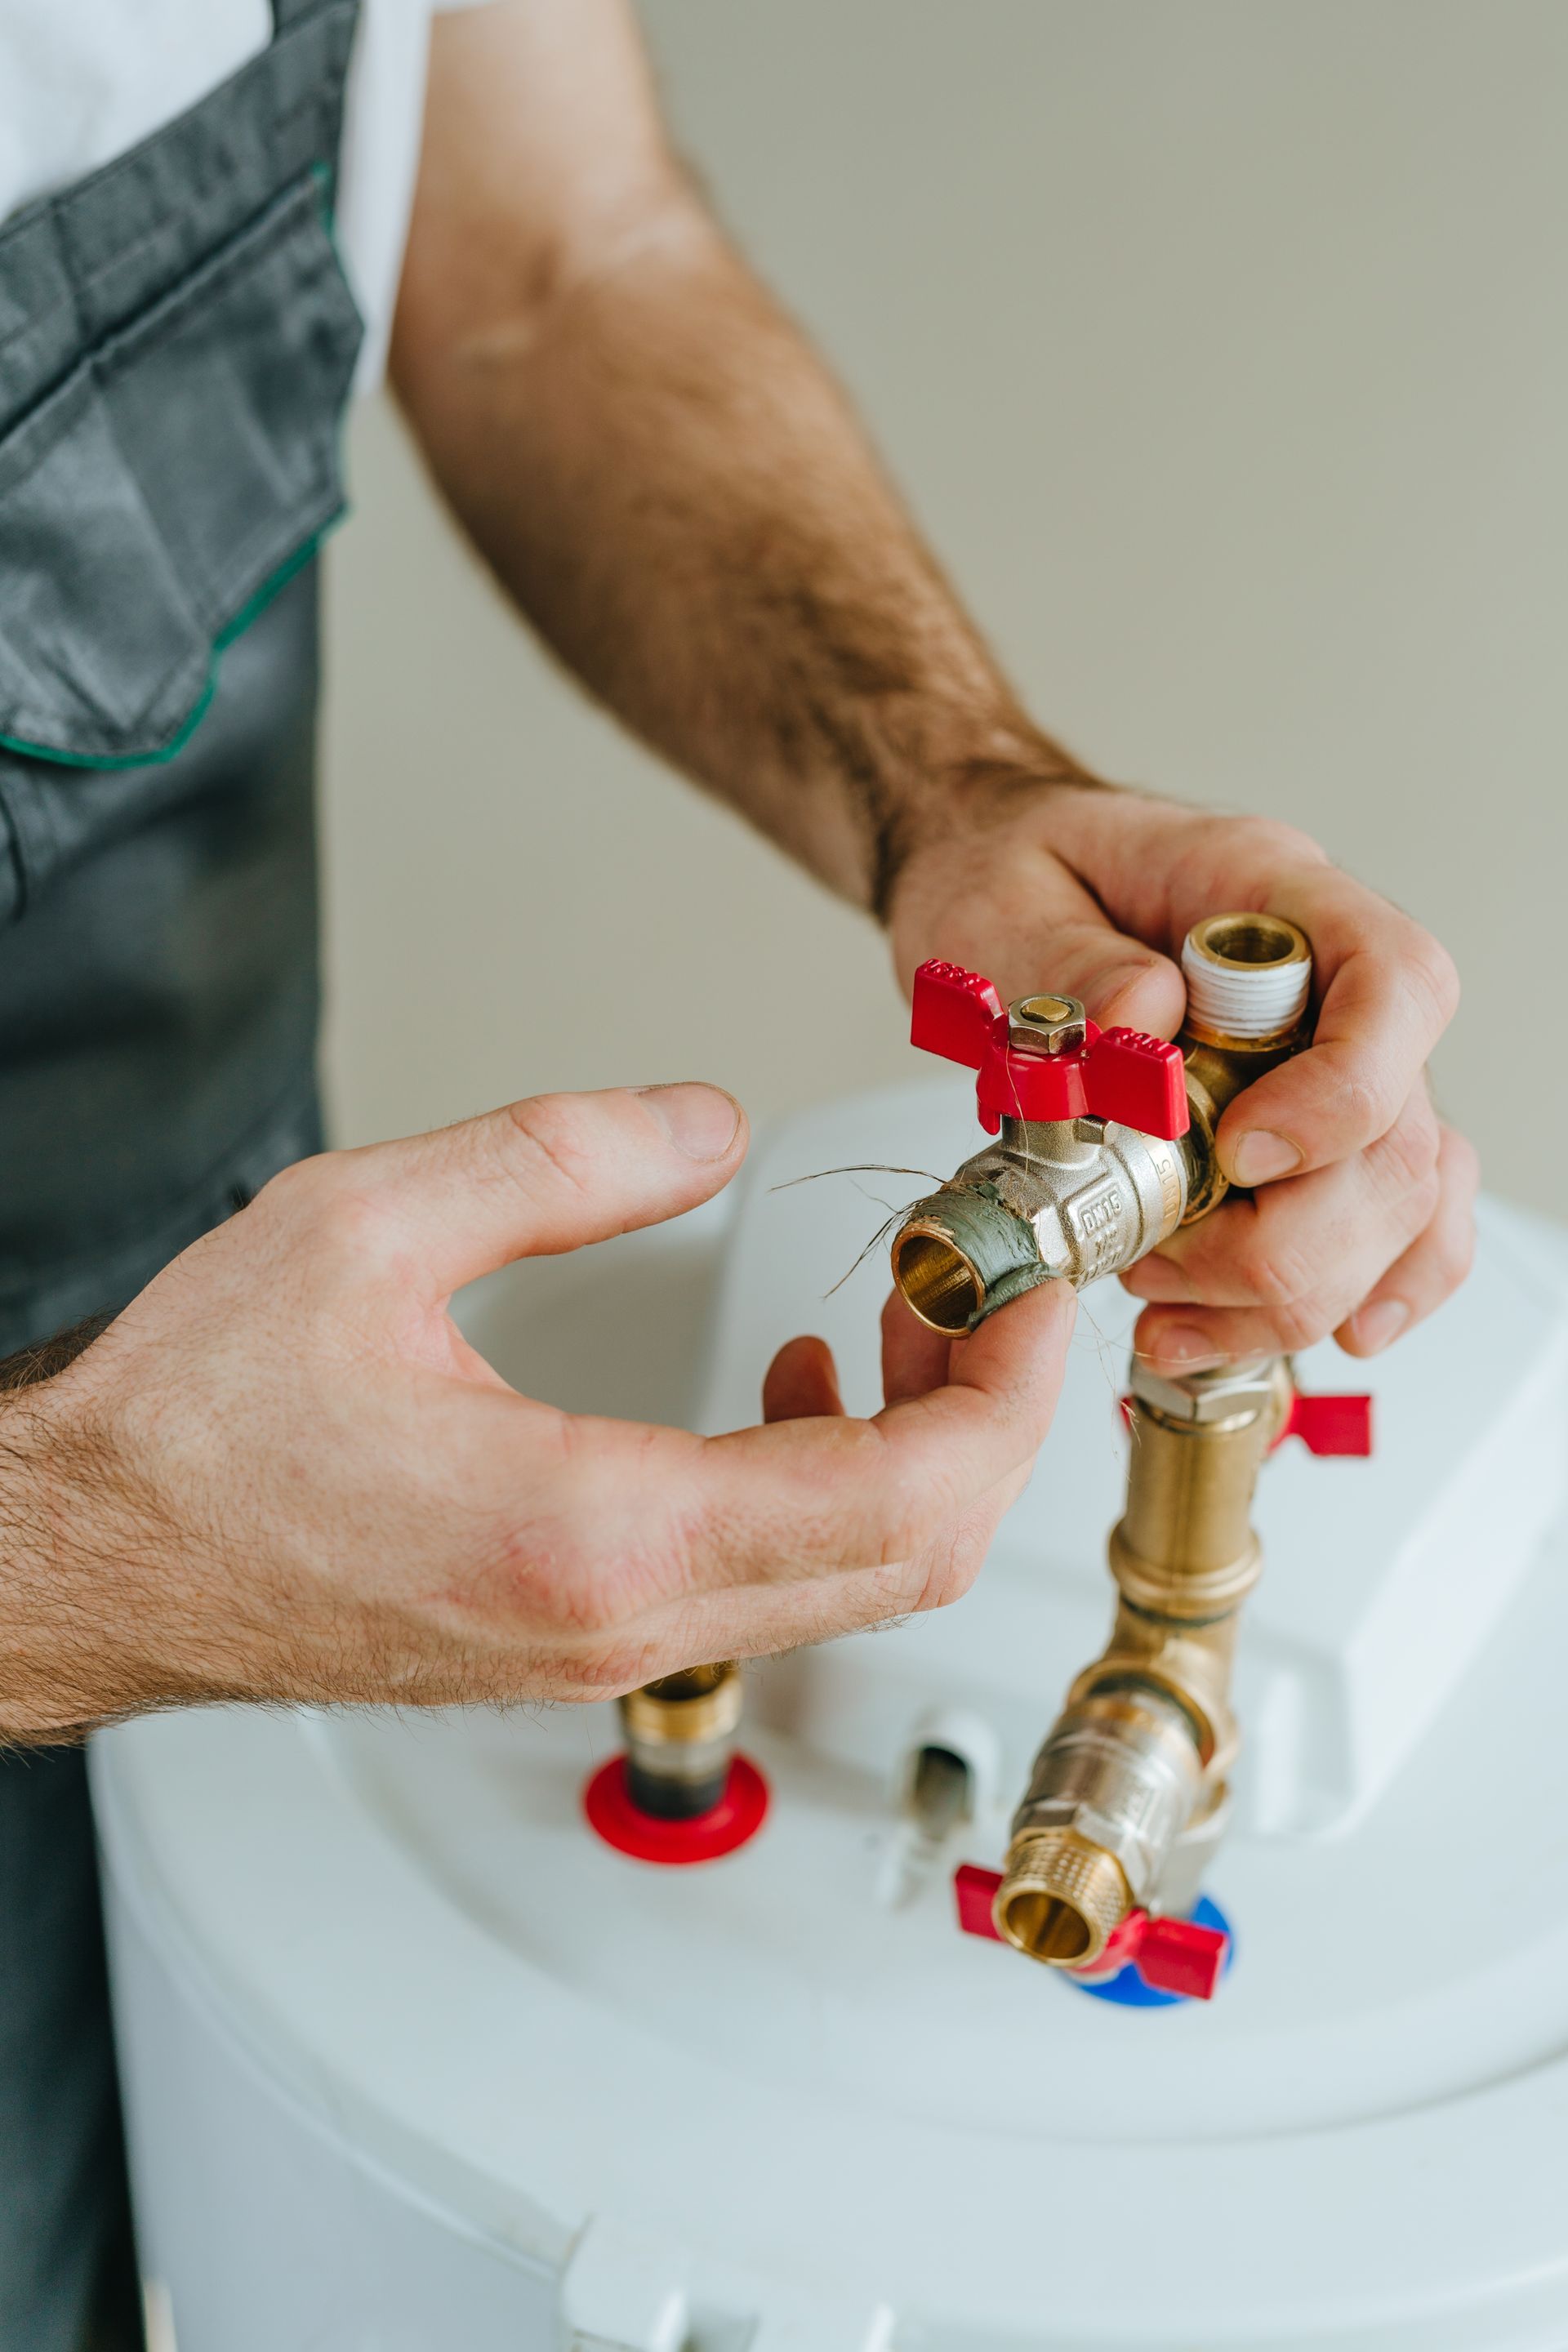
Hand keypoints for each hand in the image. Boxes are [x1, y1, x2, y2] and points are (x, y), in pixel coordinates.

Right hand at [0, 1083, 1071, 1739]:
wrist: (89, 1558)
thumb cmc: (189, 1428)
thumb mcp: (368, 1227)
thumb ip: (566, 1156)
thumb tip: (710, 1123)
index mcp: (595, 1530)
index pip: (906, 1492)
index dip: (1009, 1384)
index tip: (1034, 1281)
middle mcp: (623, 1620)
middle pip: (914, 1554)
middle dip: (992, 1412)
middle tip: (995, 1284)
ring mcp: (608, 1651)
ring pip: (855, 1580)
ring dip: (918, 1447)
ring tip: (901, 1312)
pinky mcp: (580, 1644)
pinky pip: (773, 1583)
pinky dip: (833, 1486)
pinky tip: (793, 1386)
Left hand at [888, 777, 1474, 1367]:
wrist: (991, 871)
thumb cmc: (1006, 869)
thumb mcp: (996, 898)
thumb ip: (1066, 960)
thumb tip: (1143, 1015)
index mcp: (1266, 890)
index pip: (1392, 981)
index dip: (1343, 1093)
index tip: (1240, 1159)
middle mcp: (1327, 980)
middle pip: (1399, 1132)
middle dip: (1289, 1242)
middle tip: (1156, 1267)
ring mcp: (1332, 1059)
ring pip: (1400, 1199)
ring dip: (1298, 1290)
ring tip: (1166, 1312)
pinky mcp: (1315, 1131)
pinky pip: (1400, 1218)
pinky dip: (1369, 1286)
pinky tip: (1314, 1331)